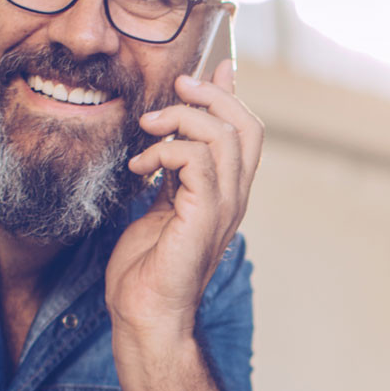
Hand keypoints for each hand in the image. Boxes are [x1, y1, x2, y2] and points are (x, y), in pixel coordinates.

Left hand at [106, 62, 262, 348]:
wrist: (144, 314)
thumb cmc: (147, 267)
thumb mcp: (161, 201)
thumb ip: (173, 166)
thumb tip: (172, 130)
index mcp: (228, 193)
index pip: (248, 130)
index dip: (228, 94)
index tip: (195, 77)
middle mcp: (234, 199)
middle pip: (246, 126)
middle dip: (211, 96)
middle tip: (174, 90)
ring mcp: (223, 210)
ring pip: (224, 137)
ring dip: (181, 120)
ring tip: (146, 129)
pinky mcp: (203, 219)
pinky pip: (199, 163)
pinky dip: (167, 152)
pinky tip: (141, 166)